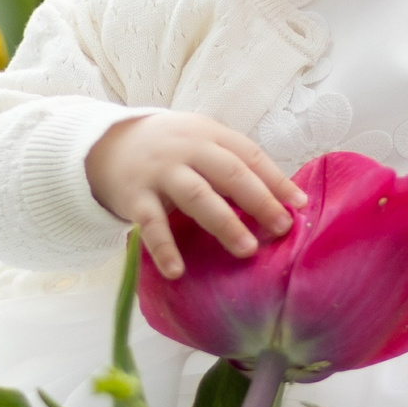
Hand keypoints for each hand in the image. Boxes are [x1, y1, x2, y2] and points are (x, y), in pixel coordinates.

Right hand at [86, 112, 305, 277]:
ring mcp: (160, 172)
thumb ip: (233, 163)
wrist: (108, 143)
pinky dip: (164, 248)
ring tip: (246, 249)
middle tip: (282, 227)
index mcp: (209, 135)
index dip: (276, 180)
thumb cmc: (170, 149)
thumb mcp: (201, 141)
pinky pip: (151, 224)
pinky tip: (177, 271)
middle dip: (259, 201)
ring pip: (197, 196)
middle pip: (229, 173)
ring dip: (224, 223)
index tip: (300, 204)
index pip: (249, 156)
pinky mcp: (135, 196)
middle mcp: (187, 149)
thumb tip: (281, 199)